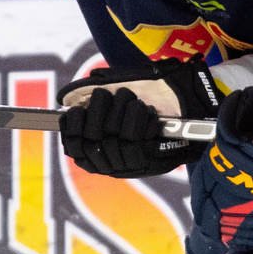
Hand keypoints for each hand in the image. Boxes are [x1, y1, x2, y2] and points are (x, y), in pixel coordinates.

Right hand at [57, 59, 219, 177]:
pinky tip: (150, 115)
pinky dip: (141, 119)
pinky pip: (133, 141)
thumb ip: (89, 92)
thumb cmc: (151, 96)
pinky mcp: (147, 163)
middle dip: (101, 107)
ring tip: (136, 103)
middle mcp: (108, 161)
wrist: (187, 105)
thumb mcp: (117, 89)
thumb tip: (65, 96)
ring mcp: (127, 165)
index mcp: (95, 147)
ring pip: (112, 138)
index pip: (72, 143)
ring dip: (125, 110)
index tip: (82, 106)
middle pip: (90, 138)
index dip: (74, 123)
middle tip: (115, 95)